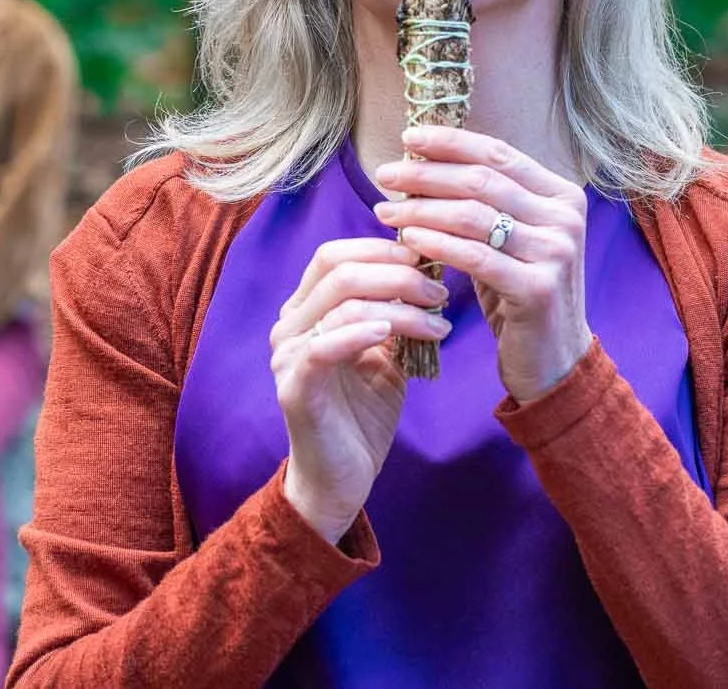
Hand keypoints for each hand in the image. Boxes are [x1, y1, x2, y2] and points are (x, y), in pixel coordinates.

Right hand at [271, 237, 451, 543]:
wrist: (340, 479)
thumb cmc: (362, 416)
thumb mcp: (386, 355)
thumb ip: (396, 317)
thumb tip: (431, 275)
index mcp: (306, 310)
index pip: (335, 254)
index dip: (382, 248)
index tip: (430, 259)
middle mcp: (289, 325)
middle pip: (337, 268)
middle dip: (397, 271)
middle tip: (440, 290)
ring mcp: (287, 355)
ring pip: (341, 302)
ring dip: (398, 305)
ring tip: (437, 321)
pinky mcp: (294, 387)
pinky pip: (325, 346)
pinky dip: (362, 332)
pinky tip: (394, 333)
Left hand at [372, 126, 592, 402]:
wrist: (553, 358)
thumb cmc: (519, 290)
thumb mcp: (509, 238)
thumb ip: (484, 200)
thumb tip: (421, 161)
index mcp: (562, 195)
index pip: (498, 153)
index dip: (450, 142)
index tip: (407, 139)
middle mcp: (565, 218)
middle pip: (482, 180)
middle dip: (427, 174)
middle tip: (384, 175)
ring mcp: (556, 252)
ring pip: (473, 215)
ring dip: (421, 209)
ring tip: (386, 210)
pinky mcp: (538, 288)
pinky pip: (475, 256)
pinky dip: (437, 243)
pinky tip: (408, 238)